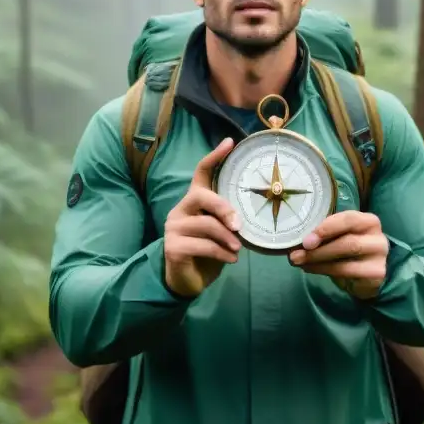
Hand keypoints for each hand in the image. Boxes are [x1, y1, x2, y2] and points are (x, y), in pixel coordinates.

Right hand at [163, 137, 240, 297]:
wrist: (188, 280)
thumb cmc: (208, 251)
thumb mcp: (221, 231)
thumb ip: (228, 218)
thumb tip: (250, 212)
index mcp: (194, 201)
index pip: (201, 172)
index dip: (215, 156)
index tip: (230, 143)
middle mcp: (180, 210)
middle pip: (201, 196)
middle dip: (224, 208)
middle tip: (239, 225)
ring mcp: (174, 228)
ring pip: (206, 225)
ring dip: (228, 238)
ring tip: (238, 249)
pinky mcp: (173, 247)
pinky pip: (203, 246)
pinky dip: (222, 253)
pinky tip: (231, 259)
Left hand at [288, 210, 388, 299]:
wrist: (369, 274)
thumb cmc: (350, 250)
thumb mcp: (340, 236)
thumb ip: (325, 234)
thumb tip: (297, 239)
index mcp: (368, 222)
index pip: (349, 219)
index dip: (327, 228)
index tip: (306, 240)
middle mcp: (378, 238)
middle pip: (348, 242)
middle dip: (319, 249)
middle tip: (296, 255)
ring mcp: (379, 258)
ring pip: (346, 258)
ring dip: (318, 261)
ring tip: (299, 262)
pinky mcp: (375, 274)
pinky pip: (346, 272)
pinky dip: (323, 270)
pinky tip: (310, 269)